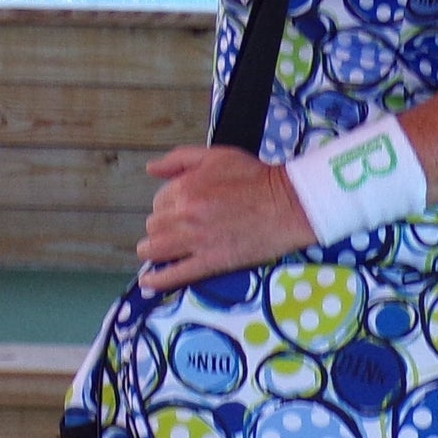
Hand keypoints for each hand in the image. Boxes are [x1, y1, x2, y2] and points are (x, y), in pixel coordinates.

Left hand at [136, 144, 315, 292]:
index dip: (168, 205)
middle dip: (162, 226)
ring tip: (158, 252)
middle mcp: (185, 215)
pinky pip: (174, 275)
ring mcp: (196, 241)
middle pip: (154, 226)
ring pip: (155, 250)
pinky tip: (149, 282)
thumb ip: (179, 159)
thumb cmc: (254, 177)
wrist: (288, 204)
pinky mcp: (210, 263)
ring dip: (153, 251)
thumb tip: (151, 168)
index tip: (181, 208)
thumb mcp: (216, 156)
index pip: (158, 201)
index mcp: (185, 188)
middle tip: (178, 227)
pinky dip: (157, 280)